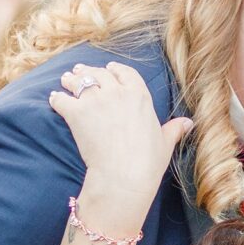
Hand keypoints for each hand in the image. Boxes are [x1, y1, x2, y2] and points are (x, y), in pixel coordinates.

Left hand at [49, 62, 192, 203]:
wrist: (124, 175)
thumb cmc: (148, 162)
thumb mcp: (165, 142)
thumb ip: (174, 129)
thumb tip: (188, 123)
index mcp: (139, 96)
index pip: (124, 73)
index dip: (114, 70)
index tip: (108, 69)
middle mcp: (117, 92)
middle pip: (98, 73)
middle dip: (88, 71)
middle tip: (80, 71)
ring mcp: (95, 101)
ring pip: (78, 81)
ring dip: (71, 80)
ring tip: (66, 81)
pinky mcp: (76, 113)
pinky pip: (62, 99)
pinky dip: (57, 99)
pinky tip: (55, 100)